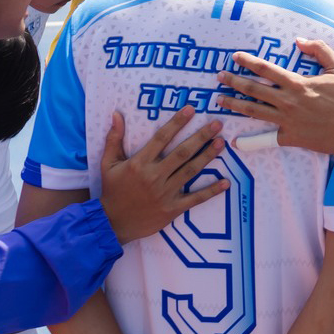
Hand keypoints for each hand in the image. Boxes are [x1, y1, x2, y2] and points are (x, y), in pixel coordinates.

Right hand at [98, 108, 229, 243]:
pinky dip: (211, 191)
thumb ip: (114, 138)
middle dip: (200, 137)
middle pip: (182, 153)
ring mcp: (165, 193)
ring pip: (190, 171)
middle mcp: (154, 176)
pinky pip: (195, 199)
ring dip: (207, 156)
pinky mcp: (172, 209)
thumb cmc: (112, 191)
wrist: (113, 223)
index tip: (191, 109)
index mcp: (139, 163)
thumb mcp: (108, 164)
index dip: (177, 123)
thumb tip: (117, 114)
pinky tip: (226, 182)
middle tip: (217, 124)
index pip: (161, 138)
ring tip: (221, 143)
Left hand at [218, 39, 333, 154]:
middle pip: (253, 90)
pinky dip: (251, 142)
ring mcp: (288, 121)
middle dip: (234, 82)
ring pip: (254, 111)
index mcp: (297, 83)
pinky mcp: (292, 138)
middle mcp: (288, 101)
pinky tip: (237, 143)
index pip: (266, 69)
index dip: (248, 62)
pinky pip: (267, 139)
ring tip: (220, 100)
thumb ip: (318, 50)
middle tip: (220, 77)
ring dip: (235, 105)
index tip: (235, 57)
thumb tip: (299, 40)